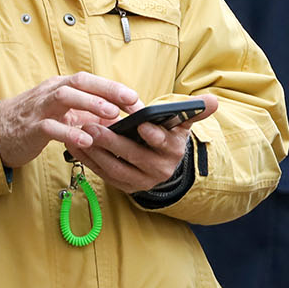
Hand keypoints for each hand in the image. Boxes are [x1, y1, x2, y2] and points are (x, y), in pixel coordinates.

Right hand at [0, 72, 139, 167]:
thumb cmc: (34, 121)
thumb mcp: (63, 114)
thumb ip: (87, 114)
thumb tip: (118, 118)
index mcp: (60, 86)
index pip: (90, 81)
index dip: (113, 87)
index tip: (135, 98)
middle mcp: (50, 92)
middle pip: (80, 82)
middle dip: (107, 89)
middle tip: (130, 101)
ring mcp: (39, 108)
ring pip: (64, 97)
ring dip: (90, 103)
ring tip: (111, 114)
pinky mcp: (31, 128)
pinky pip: (50, 127)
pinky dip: (69, 133)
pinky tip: (86, 141)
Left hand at [71, 94, 217, 195]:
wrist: (163, 163)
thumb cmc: (168, 135)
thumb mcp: (182, 123)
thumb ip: (195, 110)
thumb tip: (214, 101)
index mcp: (174, 150)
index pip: (164, 142)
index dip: (153, 134)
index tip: (141, 124)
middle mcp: (159, 169)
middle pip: (134, 156)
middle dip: (112, 141)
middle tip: (93, 126)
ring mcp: (141, 181)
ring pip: (115, 168)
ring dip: (95, 152)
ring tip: (80, 135)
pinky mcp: (125, 187)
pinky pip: (103, 174)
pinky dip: (88, 160)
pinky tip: (75, 146)